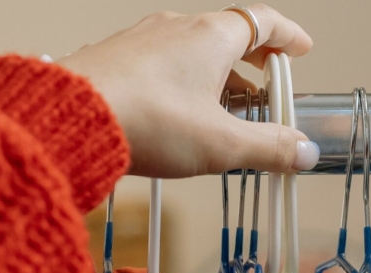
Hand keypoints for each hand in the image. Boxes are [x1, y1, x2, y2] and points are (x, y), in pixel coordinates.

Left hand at [58, 4, 319, 177]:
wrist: (68, 118)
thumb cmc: (146, 121)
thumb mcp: (222, 144)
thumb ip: (268, 149)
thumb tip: (303, 152)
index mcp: (212, 36)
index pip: (263, 22)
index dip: (288, 36)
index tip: (300, 49)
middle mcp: (177, 28)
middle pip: (228, 35)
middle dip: (253, 61)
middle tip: (265, 84)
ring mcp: (143, 40)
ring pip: (191, 50)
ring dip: (215, 74)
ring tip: (223, 108)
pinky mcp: (116, 59)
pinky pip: (160, 62)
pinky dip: (181, 81)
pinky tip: (176, 113)